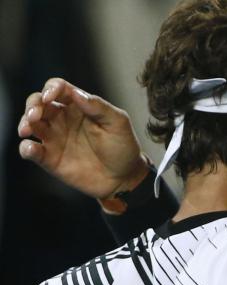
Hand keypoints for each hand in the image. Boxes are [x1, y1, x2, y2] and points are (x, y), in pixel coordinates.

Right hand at [18, 78, 148, 198]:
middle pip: (38, 103)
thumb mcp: (118, 123)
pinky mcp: (50, 158)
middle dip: (32, 105)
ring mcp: (55, 138)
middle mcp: (63, 119)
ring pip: (30, 124)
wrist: (125, 177)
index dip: (51, 88)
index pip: (58, 88)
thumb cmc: (123, 146)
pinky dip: (26, 148)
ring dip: (24, 123)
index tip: (50, 96)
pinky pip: (31, 150)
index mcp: (79, 106)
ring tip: (27, 129)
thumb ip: (99, 107)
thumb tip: (77, 93)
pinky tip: (31, 149)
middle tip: (35, 114)